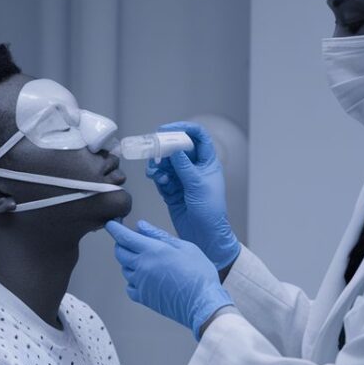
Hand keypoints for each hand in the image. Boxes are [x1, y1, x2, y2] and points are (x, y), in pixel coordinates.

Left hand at [106, 219, 233, 339]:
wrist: (203, 303)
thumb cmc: (199, 274)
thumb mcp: (185, 247)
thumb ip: (159, 235)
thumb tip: (140, 226)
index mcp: (152, 250)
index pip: (124, 237)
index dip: (114, 228)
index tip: (111, 224)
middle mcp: (142, 266)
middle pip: (119, 252)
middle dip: (122, 244)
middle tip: (132, 242)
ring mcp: (140, 283)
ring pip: (124, 268)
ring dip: (130, 262)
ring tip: (149, 262)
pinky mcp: (142, 297)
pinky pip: (129, 286)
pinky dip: (134, 281)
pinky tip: (147, 279)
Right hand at [144, 121, 239, 269]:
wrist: (205, 235)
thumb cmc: (211, 211)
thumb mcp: (198, 185)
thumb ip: (184, 166)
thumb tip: (174, 149)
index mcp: (208, 162)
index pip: (197, 137)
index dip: (183, 129)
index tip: (166, 130)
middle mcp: (195, 168)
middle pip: (177, 148)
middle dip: (164, 149)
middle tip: (153, 151)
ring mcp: (183, 179)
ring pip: (166, 163)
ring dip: (158, 165)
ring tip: (155, 171)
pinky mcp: (172, 190)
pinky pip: (161, 177)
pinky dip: (157, 177)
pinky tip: (158, 181)